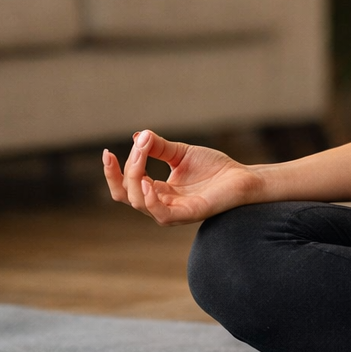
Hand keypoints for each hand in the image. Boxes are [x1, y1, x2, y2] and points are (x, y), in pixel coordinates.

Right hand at [103, 129, 262, 225]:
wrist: (242, 176)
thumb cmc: (214, 168)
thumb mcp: (180, 153)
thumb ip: (158, 147)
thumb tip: (136, 136)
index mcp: (157, 191)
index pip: (124, 187)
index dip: (112, 172)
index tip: (107, 152)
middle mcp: (161, 204)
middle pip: (126, 195)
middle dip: (122, 172)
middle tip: (137, 147)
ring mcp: (174, 211)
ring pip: (140, 204)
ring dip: (134, 181)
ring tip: (140, 160)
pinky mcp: (189, 214)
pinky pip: (162, 215)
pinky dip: (151, 200)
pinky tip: (148, 183)